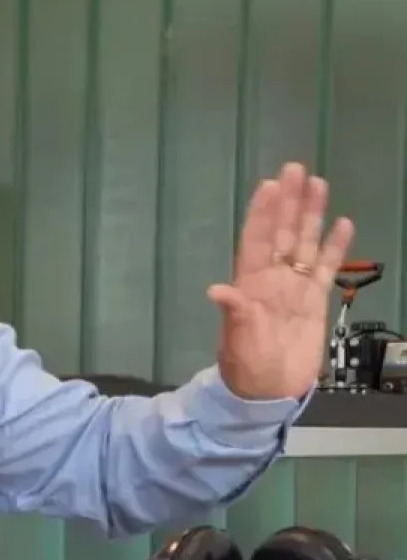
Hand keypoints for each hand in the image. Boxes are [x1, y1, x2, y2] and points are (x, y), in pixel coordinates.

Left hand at [207, 162, 354, 400]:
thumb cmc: (246, 365)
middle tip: (295, 168)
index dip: (263, 213)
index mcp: (250, 283)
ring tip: (319, 184)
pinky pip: (327, 268)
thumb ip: (234, 312)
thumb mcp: (237, 339)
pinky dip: (336, 247)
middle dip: (289, 202)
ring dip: (311, 215)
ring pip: (306, 243)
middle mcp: (272, 278)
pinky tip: (343, 224)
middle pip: (283, 232)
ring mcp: (294, 288)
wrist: (267, 391)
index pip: (257, 239)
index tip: (270, 184)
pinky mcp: (314, 301)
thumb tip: (216, 291)